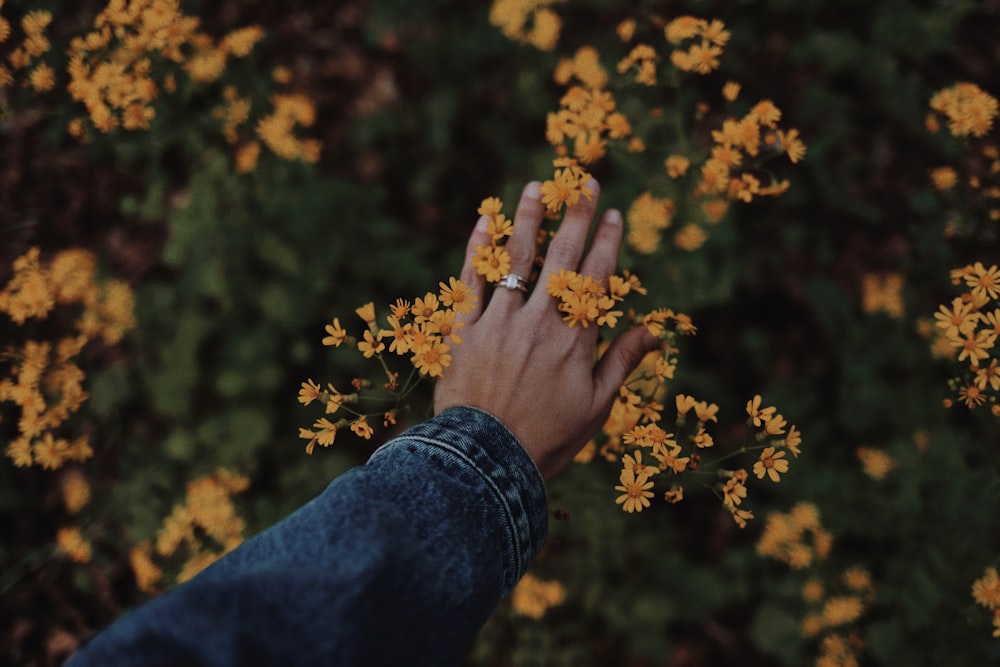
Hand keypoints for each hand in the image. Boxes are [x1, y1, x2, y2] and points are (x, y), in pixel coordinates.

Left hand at [434, 180, 658, 479]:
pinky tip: (484, 219)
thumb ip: (621, 362)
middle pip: (561, 257)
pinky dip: (476, 247)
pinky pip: (469, 279)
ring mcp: (499, 322)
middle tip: (584, 181)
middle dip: (575, 215)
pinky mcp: (464, 329)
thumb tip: (653, 331)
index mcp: (575, 340)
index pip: (596, 278)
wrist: (486, 462)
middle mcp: (539, 322)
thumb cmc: (547, 440)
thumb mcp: (595, 407)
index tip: (614, 213)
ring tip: (536, 186)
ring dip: (527, 218)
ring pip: (515, 259)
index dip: (607, 242)